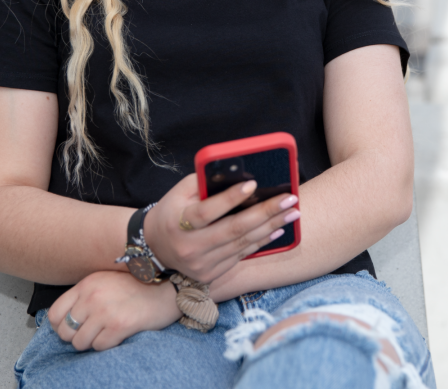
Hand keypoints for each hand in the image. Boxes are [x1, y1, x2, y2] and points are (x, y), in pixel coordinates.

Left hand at [48, 270, 180, 350]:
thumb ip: (85, 295)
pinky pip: (98, 347)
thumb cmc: (137, 287)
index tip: (71, 327)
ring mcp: (105, 311)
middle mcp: (93, 296)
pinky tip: (117, 334)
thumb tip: (63, 320)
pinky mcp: (119, 325)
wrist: (166, 290)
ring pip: (80, 343)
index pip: (55, 313)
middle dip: (76, 337)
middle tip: (91, 332)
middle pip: (65, 331)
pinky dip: (106, 345)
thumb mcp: (106, 281)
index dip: (60, 326)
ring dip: (92, 342)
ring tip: (105, 332)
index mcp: (87, 284)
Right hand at [143, 174, 299, 283]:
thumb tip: (238, 171)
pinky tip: (277, 229)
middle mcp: (189, 246)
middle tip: (289, 200)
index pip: (207, 211)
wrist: (156, 247)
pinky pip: (241, 256)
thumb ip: (205, 182)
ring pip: (242, 244)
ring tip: (292, 213)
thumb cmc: (173, 211)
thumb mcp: (180, 192)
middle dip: (265, 213)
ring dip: (270, 227)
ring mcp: (200, 264)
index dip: (230, 198)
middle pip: (233, 229)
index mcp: (178, 222)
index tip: (253, 184)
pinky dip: (261, 242)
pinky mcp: (210, 275)